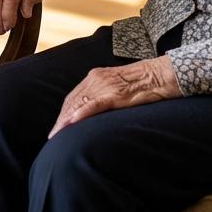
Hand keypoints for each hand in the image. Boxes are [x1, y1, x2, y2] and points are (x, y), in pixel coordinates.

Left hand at [48, 55, 180, 138]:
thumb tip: (94, 109)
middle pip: (72, 101)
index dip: (64, 112)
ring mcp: (105, 86)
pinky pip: (94, 104)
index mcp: (96, 76)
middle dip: (61, 119)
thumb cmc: (142, 83)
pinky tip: (72, 122)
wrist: (160, 74)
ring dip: (66, 120)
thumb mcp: (118, 87)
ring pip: (80, 103)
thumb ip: (105, 94)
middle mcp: (96, 78)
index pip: (74, 96)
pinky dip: (81, 113)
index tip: (57, 126)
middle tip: (52, 136)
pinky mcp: (115, 94)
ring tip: (57, 136)